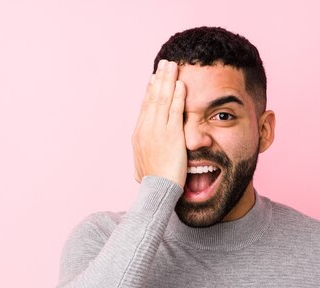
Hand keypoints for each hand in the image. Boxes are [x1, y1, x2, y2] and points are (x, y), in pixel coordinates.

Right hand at [132, 60, 186, 186]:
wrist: (157, 191)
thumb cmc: (153, 184)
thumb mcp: (142, 168)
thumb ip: (144, 159)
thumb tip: (140, 164)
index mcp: (139, 135)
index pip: (145, 108)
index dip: (149, 91)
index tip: (153, 79)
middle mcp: (146, 129)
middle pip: (152, 98)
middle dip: (159, 79)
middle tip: (163, 64)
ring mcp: (158, 130)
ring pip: (162, 99)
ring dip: (168, 80)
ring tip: (172, 66)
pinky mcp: (172, 134)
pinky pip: (175, 110)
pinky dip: (178, 96)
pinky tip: (181, 84)